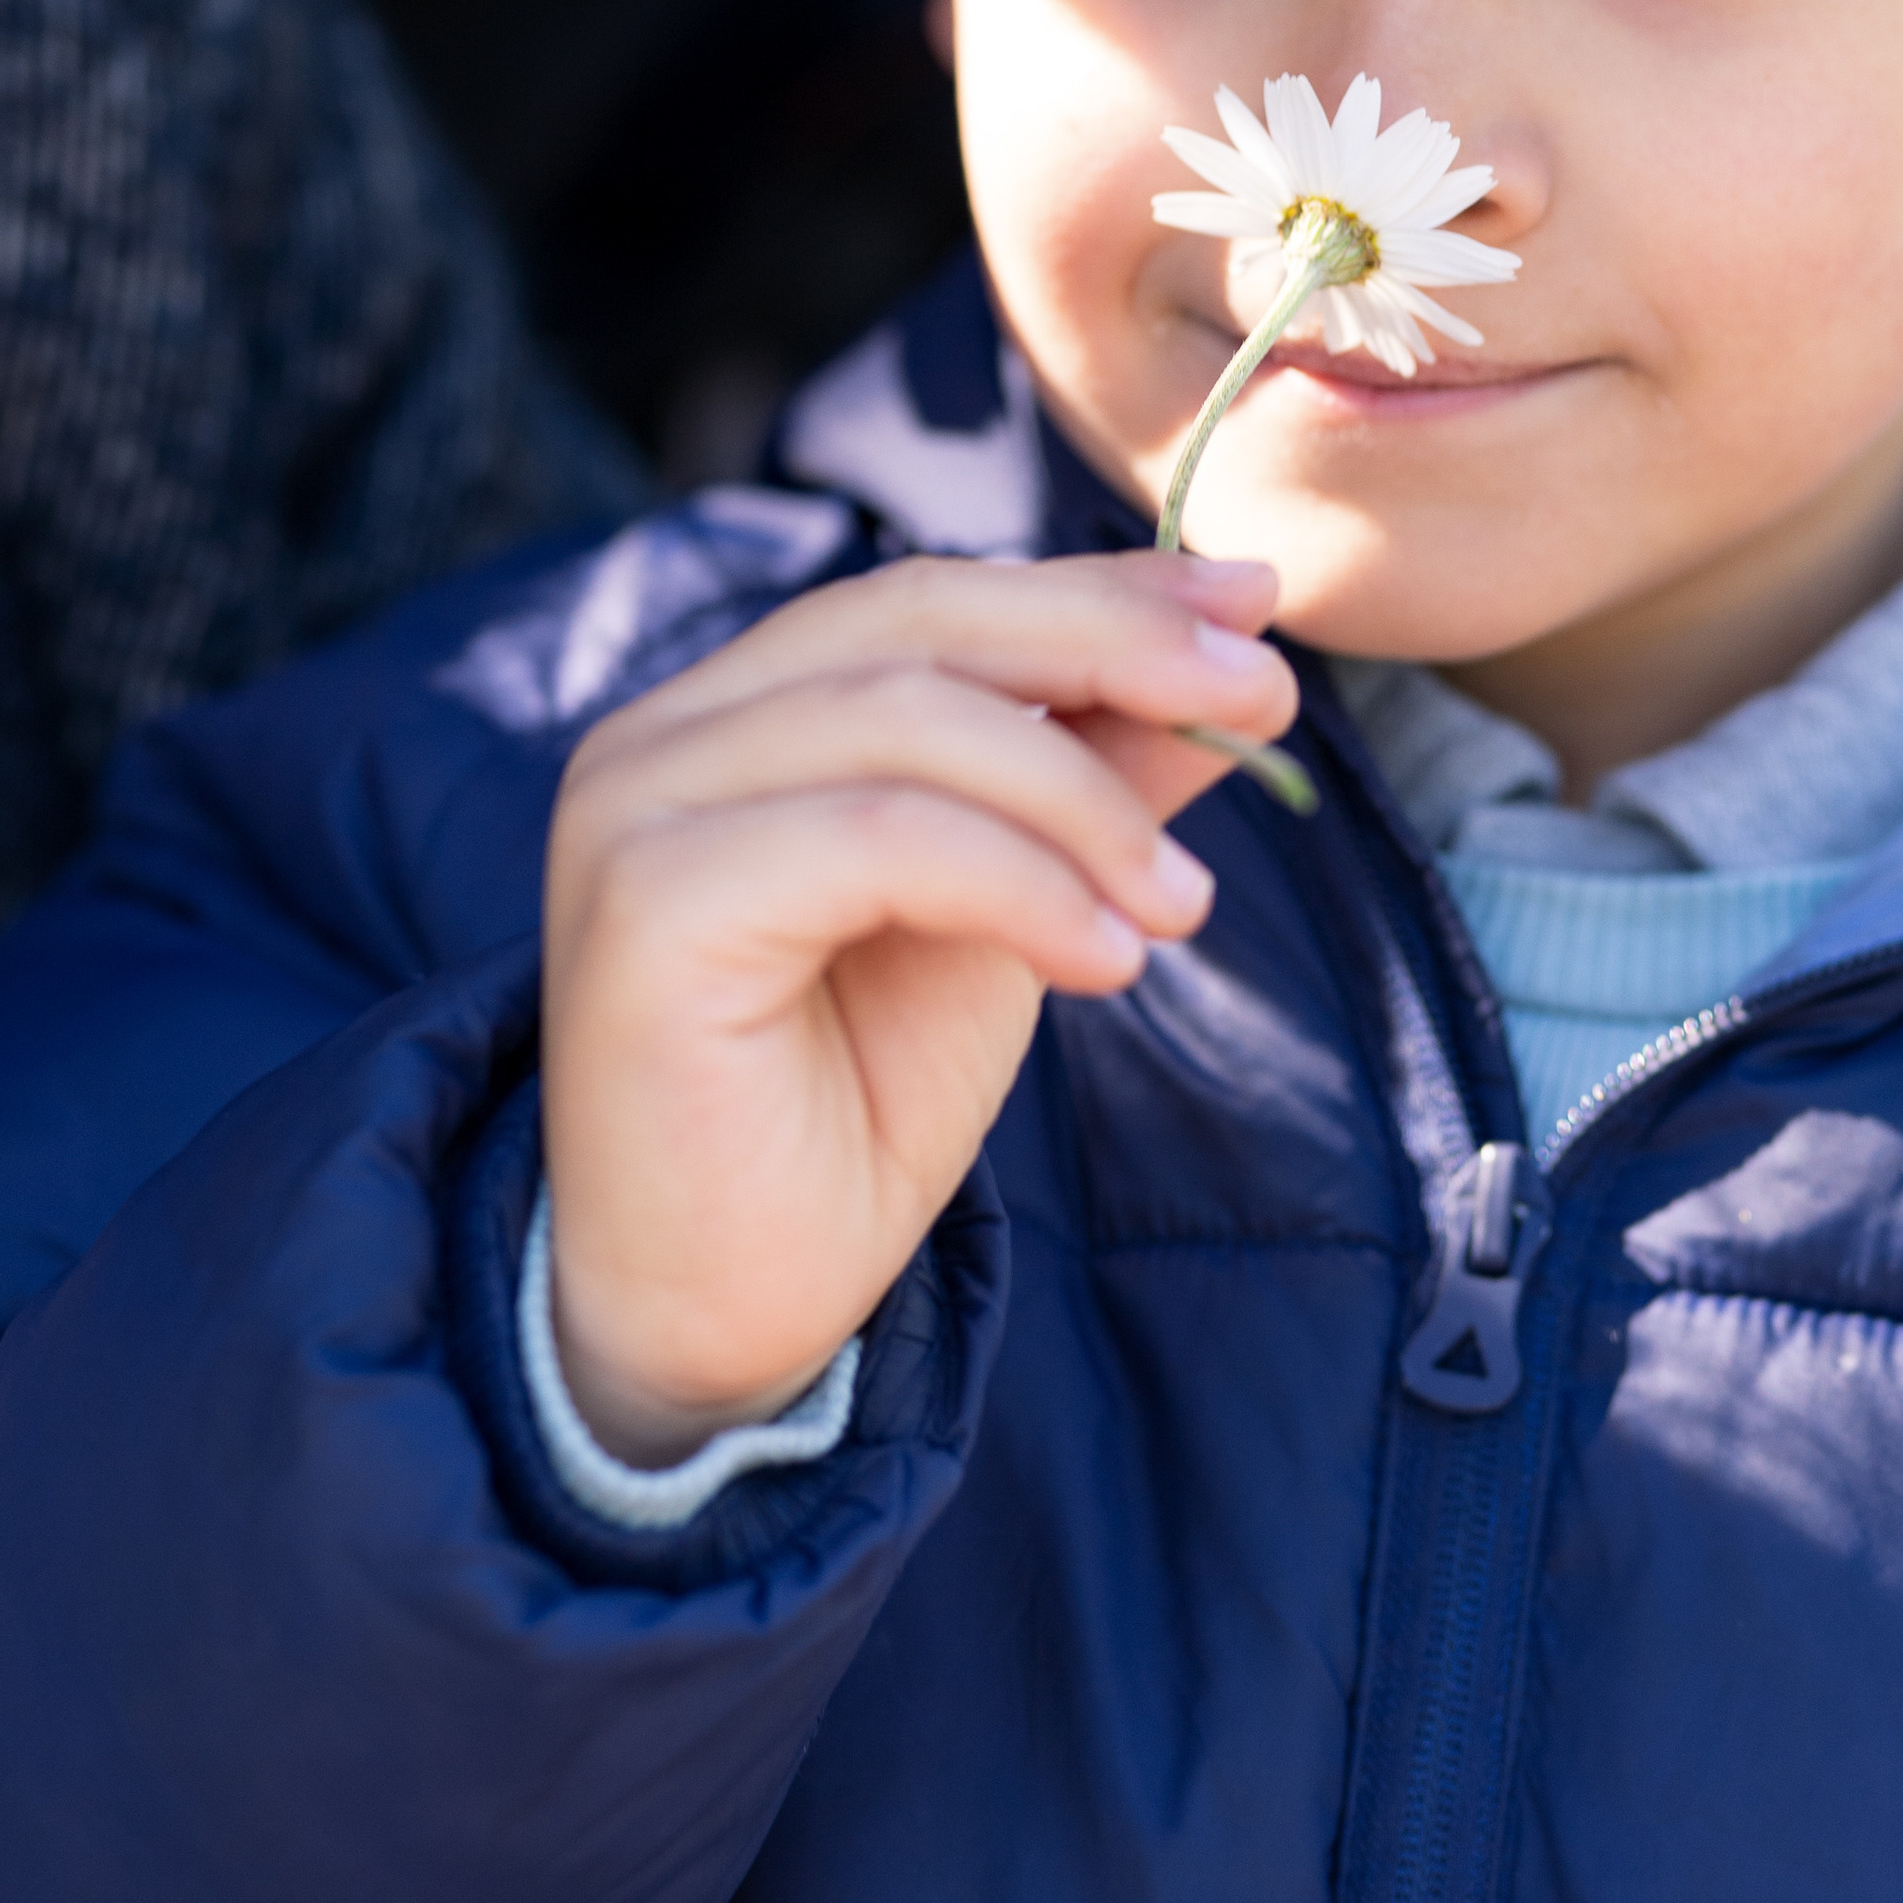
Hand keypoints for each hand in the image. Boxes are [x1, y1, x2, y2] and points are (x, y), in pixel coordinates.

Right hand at [540, 549, 1294, 1462]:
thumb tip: (1232, 664)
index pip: (932, 600)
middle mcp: (663, 735)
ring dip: (1084, 801)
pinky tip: (1109, 958)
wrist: (724, 1311)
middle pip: (919, 623)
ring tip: (1183, 904)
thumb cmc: (847, 1109)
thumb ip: (1089, 778)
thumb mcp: (1009, 911)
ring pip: (907, 722)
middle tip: (1264, 704)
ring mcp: (638, 809)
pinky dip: (1021, 882)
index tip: (1254, 605)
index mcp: (735, 714)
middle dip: (1116, 647)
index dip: (1100, 591)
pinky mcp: (648, 906)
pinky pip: (878, 838)